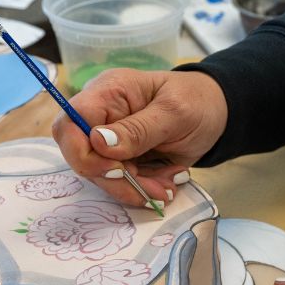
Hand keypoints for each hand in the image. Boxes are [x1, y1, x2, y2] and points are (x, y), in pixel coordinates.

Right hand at [51, 68, 227, 206]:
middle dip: (117, 181)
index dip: (83, 154)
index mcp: (106, 93)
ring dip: (135, 190)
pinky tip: (168, 184)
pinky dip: (144, 190)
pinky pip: (122, 184)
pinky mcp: (122, 160)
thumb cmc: (196, 101)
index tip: (118, 170)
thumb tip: (99, 142)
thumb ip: (138, 129)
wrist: (215, 113)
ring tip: (168, 188)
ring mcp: (110, 141)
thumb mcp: (174, 113)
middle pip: (83, 158)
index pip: (69, 125)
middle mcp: (101, 117)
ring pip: (103, 177)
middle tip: (154, 190)